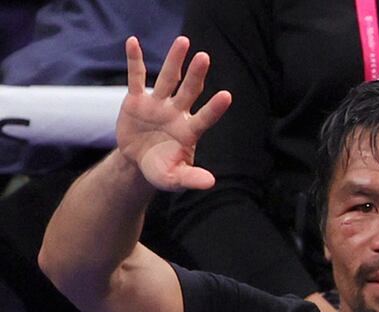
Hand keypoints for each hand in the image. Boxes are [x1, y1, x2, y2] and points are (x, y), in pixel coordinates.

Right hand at [116, 36, 231, 191]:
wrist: (138, 162)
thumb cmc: (161, 170)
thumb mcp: (174, 178)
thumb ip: (191, 178)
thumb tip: (210, 183)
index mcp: (189, 131)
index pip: (205, 118)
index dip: (214, 108)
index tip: (227, 95)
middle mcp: (177, 113)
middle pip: (189, 91)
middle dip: (196, 75)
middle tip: (204, 57)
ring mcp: (158, 104)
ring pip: (168, 78)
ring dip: (174, 61)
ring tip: (183, 41)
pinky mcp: (137, 100)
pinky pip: (136, 77)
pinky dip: (135, 60)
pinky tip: (133, 42)